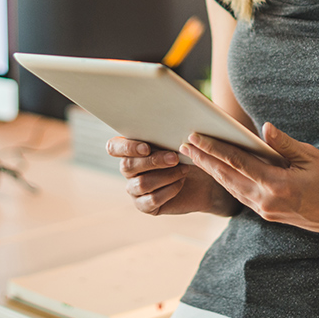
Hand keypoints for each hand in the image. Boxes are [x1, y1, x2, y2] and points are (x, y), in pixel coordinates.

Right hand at [106, 137, 239, 216]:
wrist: (205, 178)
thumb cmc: (190, 151)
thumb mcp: (181, 137)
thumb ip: (171, 126)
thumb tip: (177, 112)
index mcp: (129, 148)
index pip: (113, 148)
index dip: (126, 148)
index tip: (147, 146)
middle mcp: (128, 169)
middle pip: (127, 166)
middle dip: (153, 161)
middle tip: (175, 157)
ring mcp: (134, 189)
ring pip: (141, 184)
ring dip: (165, 176)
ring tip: (183, 169)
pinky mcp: (146, 206)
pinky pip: (150, 201)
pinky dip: (168, 191)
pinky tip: (181, 183)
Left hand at [180, 122, 318, 236]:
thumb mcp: (311, 157)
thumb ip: (284, 144)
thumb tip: (264, 128)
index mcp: (277, 185)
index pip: (237, 163)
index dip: (213, 149)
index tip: (195, 138)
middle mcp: (266, 201)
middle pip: (227, 177)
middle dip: (204, 160)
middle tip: (183, 145)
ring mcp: (266, 210)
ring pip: (231, 188)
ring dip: (212, 172)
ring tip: (194, 157)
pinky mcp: (269, 214)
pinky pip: (241, 196)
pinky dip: (227, 182)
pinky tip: (218, 173)